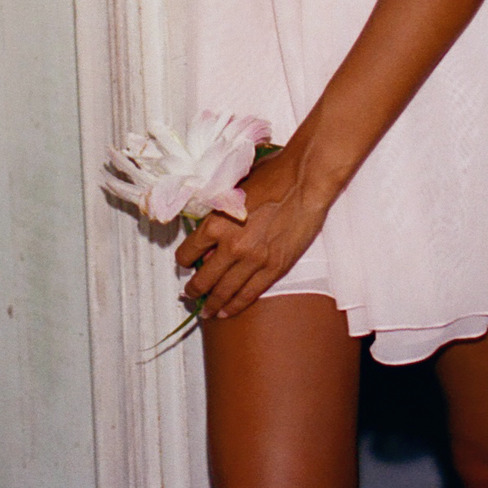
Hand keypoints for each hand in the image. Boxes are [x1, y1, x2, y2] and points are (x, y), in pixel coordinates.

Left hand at [173, 147, 331, 319]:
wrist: (304, 181)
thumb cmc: (272, 175)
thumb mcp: (233, 192)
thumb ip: (219, 215)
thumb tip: (212, 239)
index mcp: (216, 222)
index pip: (187, 252)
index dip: (183, 260)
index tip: (185, 263)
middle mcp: (231, 245)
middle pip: (203, 279)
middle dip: (194, 290)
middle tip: (190, 294)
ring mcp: (253, 260)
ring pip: (224, 292)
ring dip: (212, 304)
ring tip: (206, 311)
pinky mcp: (274, 268)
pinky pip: (249, 294)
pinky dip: (236, 306)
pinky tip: (227, 312)